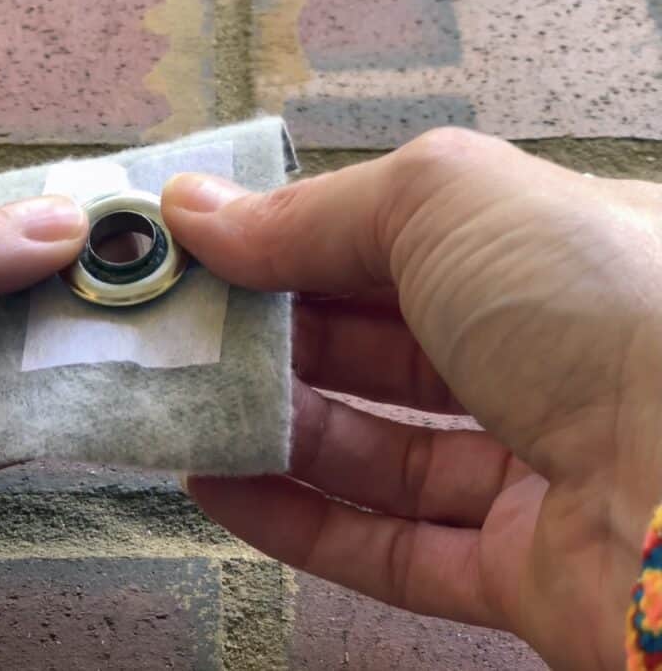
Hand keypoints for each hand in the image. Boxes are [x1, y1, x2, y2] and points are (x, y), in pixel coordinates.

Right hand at [163, 128, 661, 669]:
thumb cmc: (602, 307)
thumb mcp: (445, 206)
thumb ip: (313, 213)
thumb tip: (197, 210)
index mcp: (542, 255)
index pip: (393, 247)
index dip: (291, 246)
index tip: (201, 253)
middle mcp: (544, 362)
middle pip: (375, 351)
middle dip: (270, 341)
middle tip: (178, 334)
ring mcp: (534, 473)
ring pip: (375, 453)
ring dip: (271, 431)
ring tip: (182, 408)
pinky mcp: (516, 574)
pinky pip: (389, 547)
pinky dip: (295, 520)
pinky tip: (218, 487)